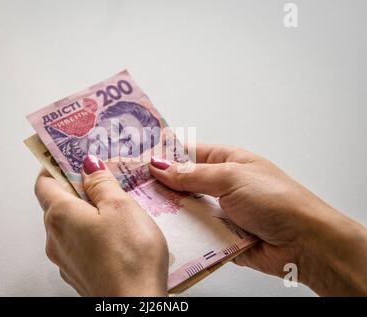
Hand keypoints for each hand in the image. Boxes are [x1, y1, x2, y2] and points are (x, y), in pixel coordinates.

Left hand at [35, 155, 168, 295]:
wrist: (134, 307)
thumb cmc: (129, 259)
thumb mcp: (120, 207)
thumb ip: (101, 183)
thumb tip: (89, 167)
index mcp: (60, 216)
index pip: (44, 182)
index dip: (55, 165)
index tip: (69, 155)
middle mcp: (56, 237)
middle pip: (57, 202)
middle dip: (76, 187)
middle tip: (100, 175)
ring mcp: (65, 258)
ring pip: (70, 224)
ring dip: (86, 210)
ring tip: (114, 204)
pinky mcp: (79, 272)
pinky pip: (79, 243)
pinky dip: (91, 231)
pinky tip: (115, 233)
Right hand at [149, 144, 366, 295]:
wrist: (305, 243)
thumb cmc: (276, 200)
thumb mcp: (231, 178)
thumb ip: (192, 174)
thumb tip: (160, 165)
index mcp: (225, 160)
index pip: (185, 153)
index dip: (161, 155)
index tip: (135, 159)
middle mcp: (219, 183)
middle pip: (180, 182)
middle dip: (158, 185)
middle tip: (130, 187)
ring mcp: (218, 210)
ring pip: (183, 208)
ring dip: (168, 210)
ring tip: (140, 209)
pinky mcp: (218, 234)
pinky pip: (193, 231)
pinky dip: (180, 232)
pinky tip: (162, 232)